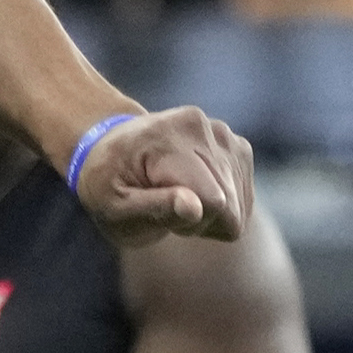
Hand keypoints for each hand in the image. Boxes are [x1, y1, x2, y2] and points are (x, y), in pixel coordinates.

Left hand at [71, 106, 251, 247]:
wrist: (110, 149)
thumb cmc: (107, 185)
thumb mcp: (114, 207)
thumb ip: (155, 209)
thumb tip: (195, 207)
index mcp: (165, 139)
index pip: (214, 201)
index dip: (193, 225)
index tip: (161, 214)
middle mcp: (200, 127)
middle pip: (231, 204)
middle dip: (201, 220)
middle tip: (164, 207)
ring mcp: (223, 133)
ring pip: (241, 202)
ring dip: (211, 213)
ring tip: (175, 197)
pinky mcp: (237, 145)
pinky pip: (245, 195)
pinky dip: (221, 204)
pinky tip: (192, 192)